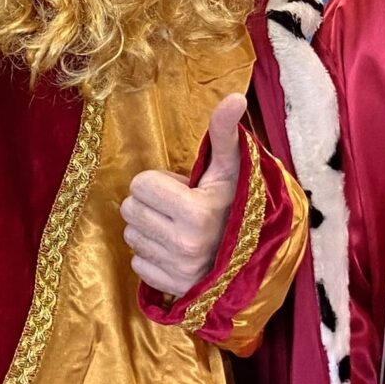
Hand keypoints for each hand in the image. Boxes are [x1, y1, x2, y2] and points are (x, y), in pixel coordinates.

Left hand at [121, 93, 248, 296]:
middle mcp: (184, 244)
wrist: (254, 254)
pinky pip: (137, 264)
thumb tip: (235, 96)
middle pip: (130, 209)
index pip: (139, 184)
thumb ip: (224, 133)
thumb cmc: (238, 202)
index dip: (160, 183)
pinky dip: (152, 256)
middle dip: (150, 204)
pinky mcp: (170, 288)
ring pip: (131, 235)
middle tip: (178, 208)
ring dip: (150, 229)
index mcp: (196, 211)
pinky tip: (175, 251)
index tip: (185, 190)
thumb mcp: (231, 167)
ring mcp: (176, 270)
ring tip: (178, 228)